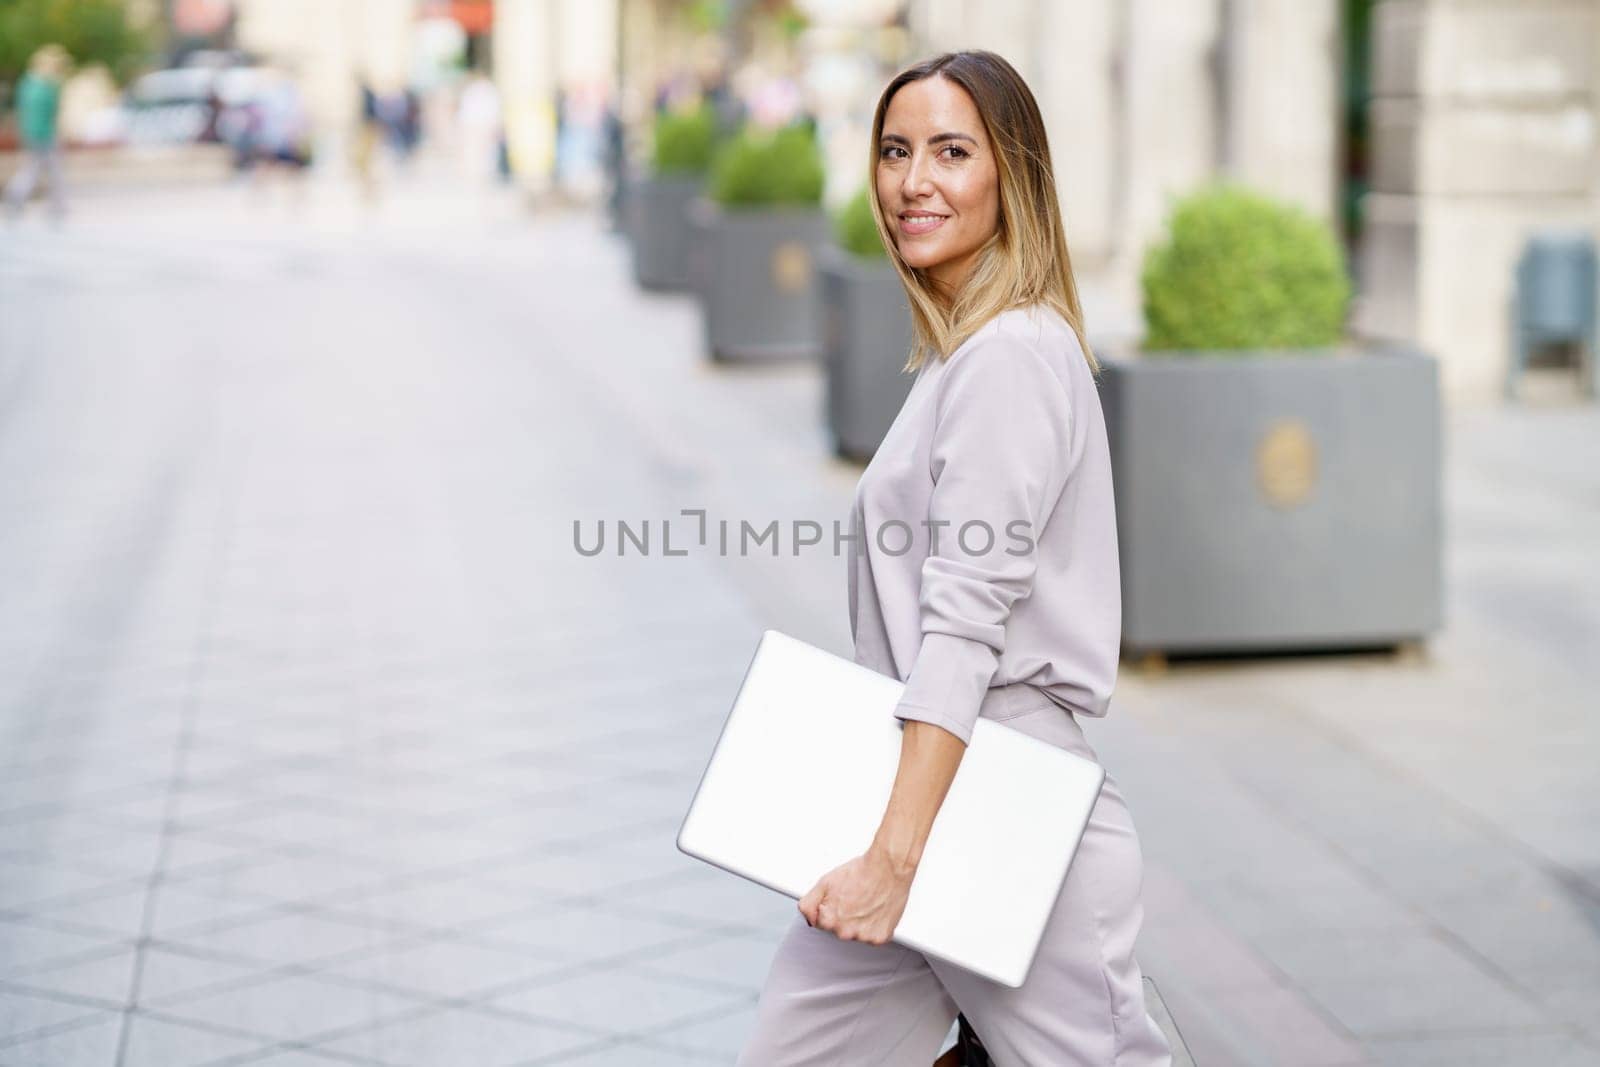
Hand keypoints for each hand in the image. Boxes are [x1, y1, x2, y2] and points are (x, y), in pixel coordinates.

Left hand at [797, 846, 914, 945]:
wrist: (887, 868)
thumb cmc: (860, 872)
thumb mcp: (825, 882)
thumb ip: (809, 904)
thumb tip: (808, 919)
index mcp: (829, 921)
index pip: (822, 924)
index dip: (831, 909)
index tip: (840, 900)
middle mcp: (845, 932)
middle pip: (840, 930)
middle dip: (845, 917)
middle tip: (854, 899)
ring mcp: (863, 937)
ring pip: (857, 934)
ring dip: (860, 923)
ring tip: (867, 903)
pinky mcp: (880, 938)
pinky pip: (873, 937)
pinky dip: (875, 926)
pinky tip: (876, 911)